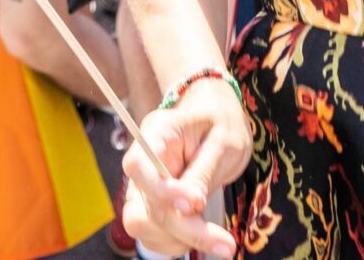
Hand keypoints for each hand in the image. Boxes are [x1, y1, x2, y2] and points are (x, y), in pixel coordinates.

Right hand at [120, 82, 252, 258]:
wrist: (217, 118)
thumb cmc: (221, 123)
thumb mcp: (224, 141)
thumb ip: (203, 172)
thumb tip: (190, 207)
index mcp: (157, 134)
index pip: (137, 165)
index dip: (160, 191)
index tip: (196, 204)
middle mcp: (143, 163)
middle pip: (142, 205)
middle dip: (182, 228)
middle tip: (226, 244)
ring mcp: (144, 187)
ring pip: (143, 225)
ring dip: (178, 239)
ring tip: (216, 238)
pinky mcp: (152, 205)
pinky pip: (152, 234)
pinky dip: (176, 243)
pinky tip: (203, 236)